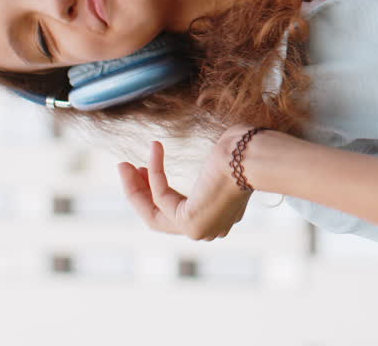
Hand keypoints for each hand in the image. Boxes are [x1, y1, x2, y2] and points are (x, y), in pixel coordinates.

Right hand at [117, 128, 255, 240]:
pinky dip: (154, 172)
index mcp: (220, 215)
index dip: (155, 191)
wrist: (254, 155)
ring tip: (123, 165)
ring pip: (154, 212)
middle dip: (140, 192)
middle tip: (126, 168)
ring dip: (135, 188)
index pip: (178, 212)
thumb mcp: (224, 160)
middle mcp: (209, 228)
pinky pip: (161, 196)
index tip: (144, 168)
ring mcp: (199, 229)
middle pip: (160, 216)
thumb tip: (211, 157)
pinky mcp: (189, 222)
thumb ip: (211, 168)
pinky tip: (155, 148)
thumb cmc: (246, 151)